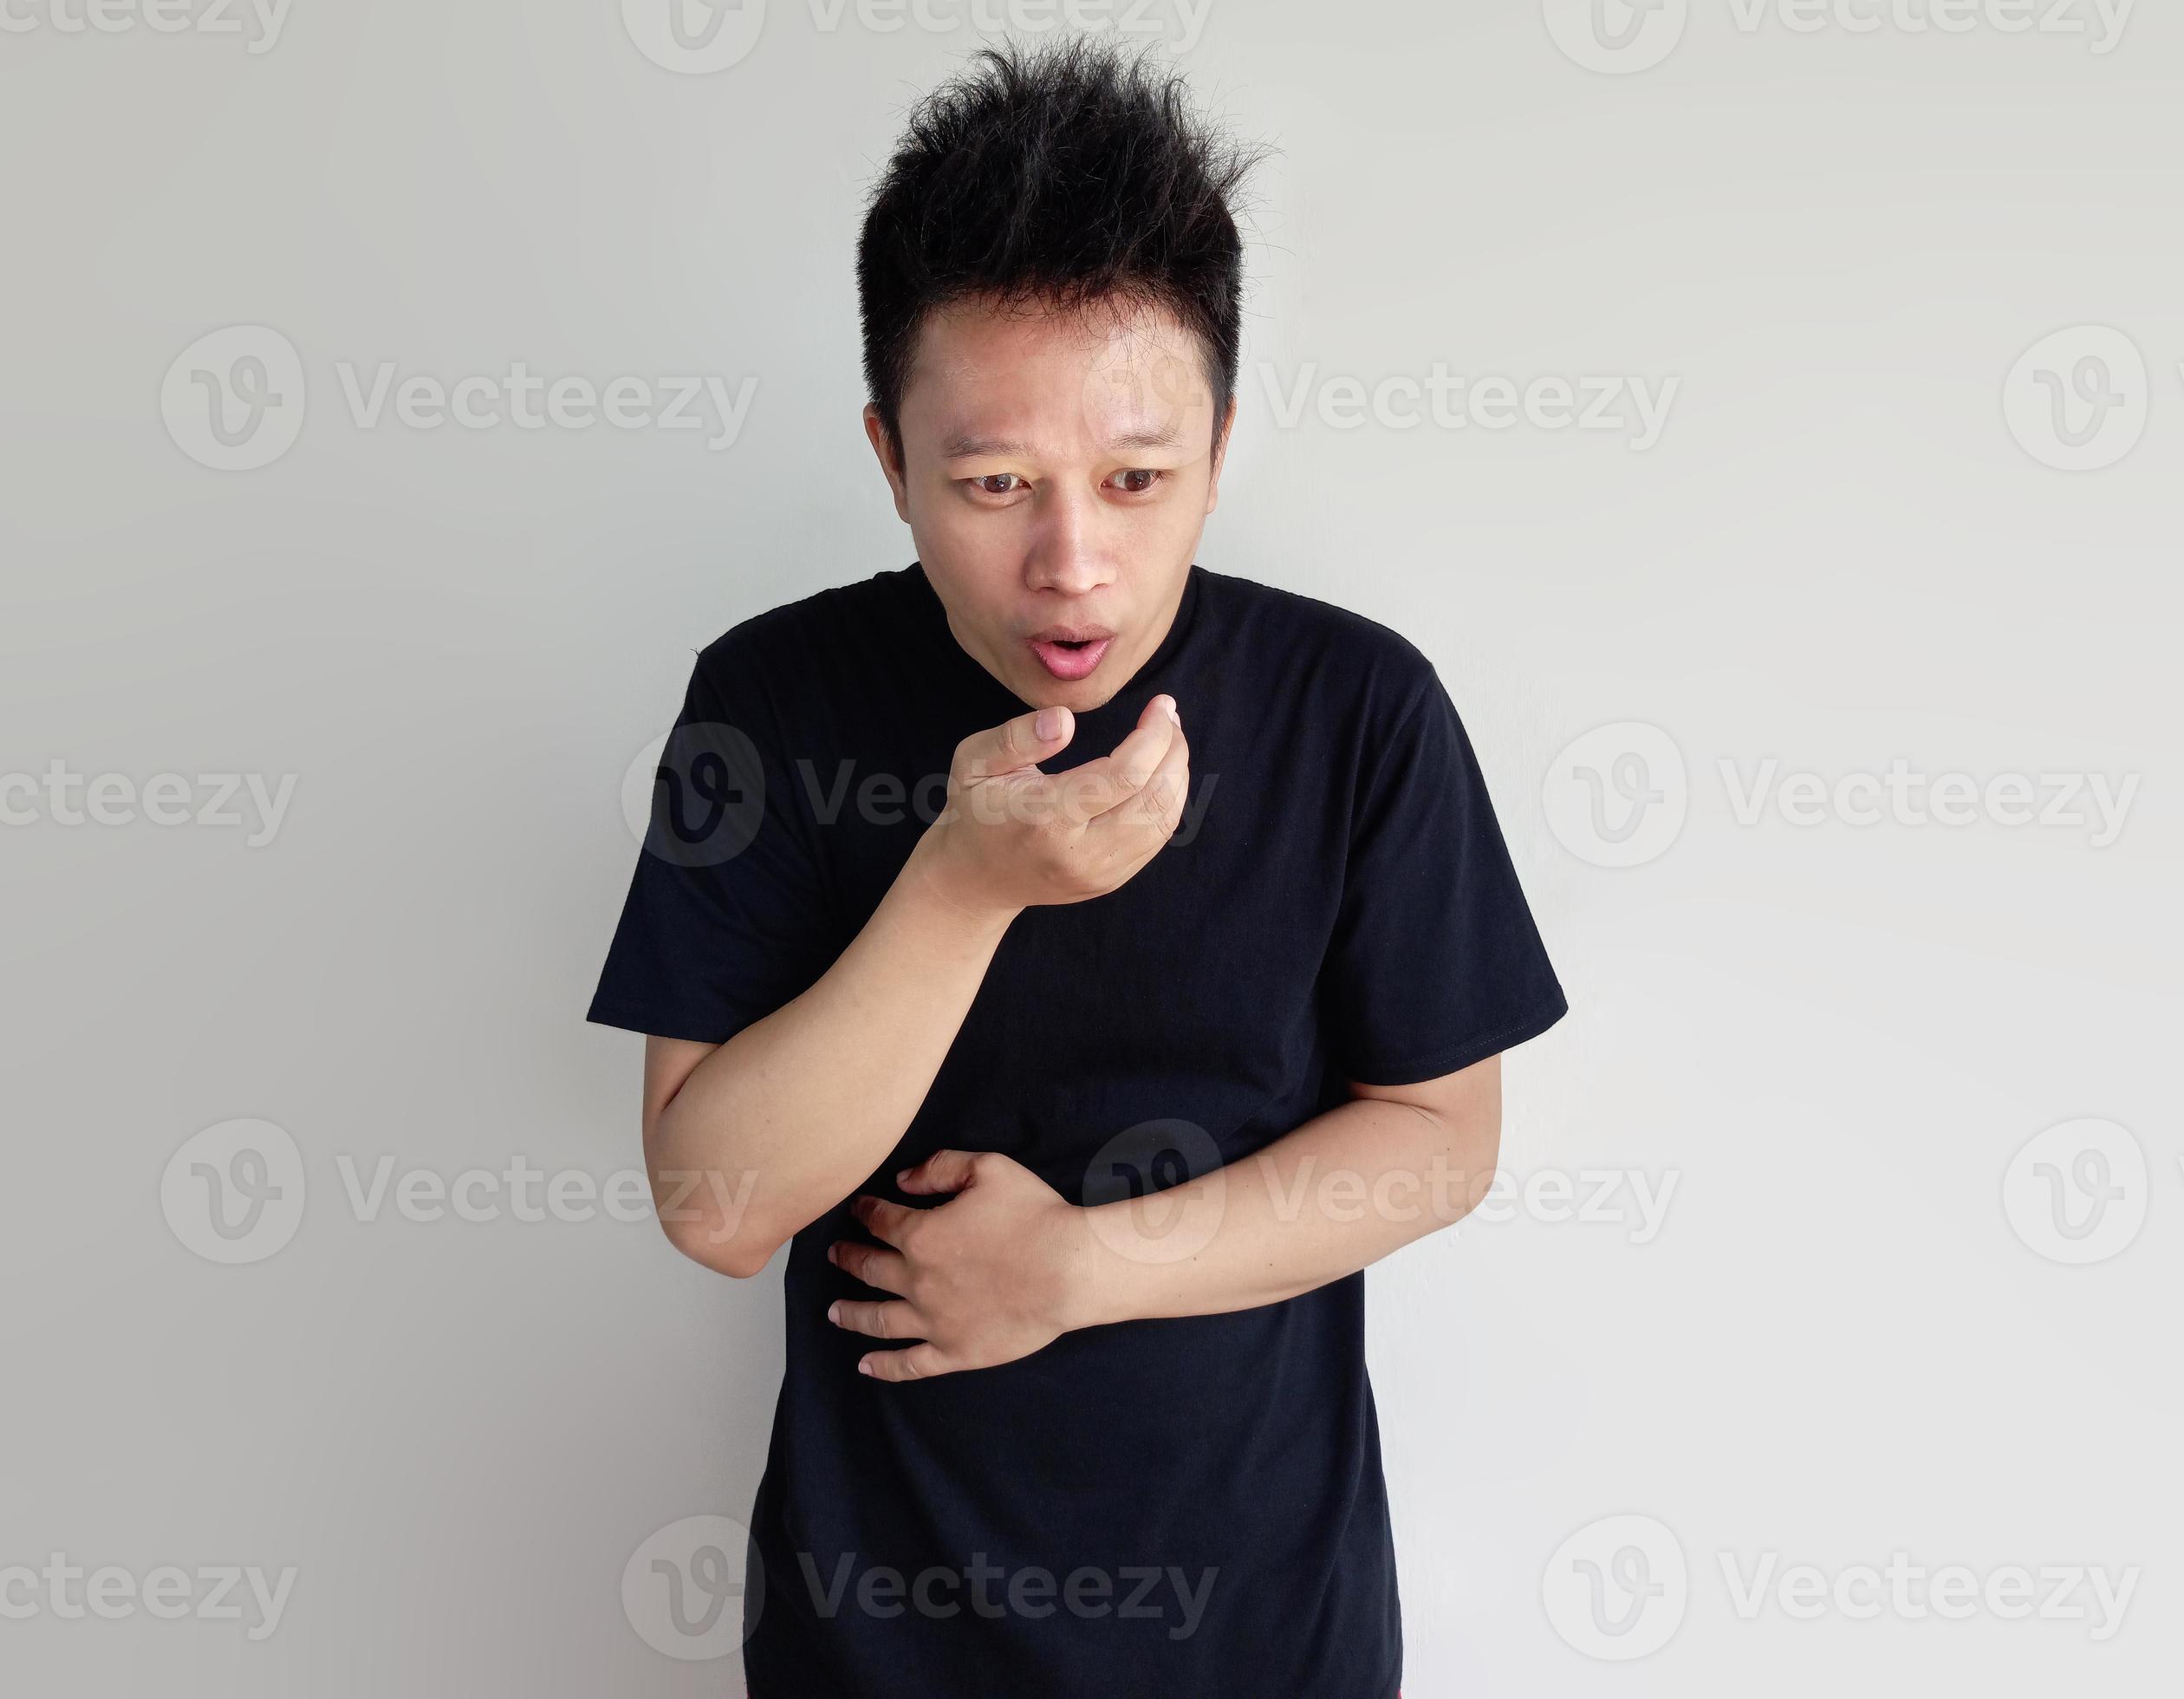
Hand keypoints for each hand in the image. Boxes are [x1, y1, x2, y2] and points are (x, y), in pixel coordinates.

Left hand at [826, 1150, 1096, 1381]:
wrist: (1069, 1269)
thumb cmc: (1034, 1216)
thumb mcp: (989, 1168)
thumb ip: (940, 1168)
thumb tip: (902, 1180)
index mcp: (921, 1235)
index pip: (880, 1221)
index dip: (865, 1212)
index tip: (858, 1210)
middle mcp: (917, 1281)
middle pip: (870, 1269)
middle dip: (849, 1258)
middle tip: (836, 1254)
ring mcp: (934, 1322)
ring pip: (878, 1319)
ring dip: (851, 1313)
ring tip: (833, 1312)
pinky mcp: (955, 1352)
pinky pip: (910, 1364)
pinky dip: (884, 1366)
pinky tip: (865, 1365)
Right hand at [909, 696, 1188, 920]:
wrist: (975, 879)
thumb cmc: (976, 809)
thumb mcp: (973, 761)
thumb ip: (1016, 736)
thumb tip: (1066, 719)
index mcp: (1045, 817)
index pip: (1124, 775)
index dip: (1154, 735)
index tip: (1161, 705)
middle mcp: (1079, 852)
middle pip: (1155, 799)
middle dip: (1174, 750)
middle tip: (1168, 716)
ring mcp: (1098, 873)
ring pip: (1163, 820)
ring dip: (1178, 774)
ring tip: (1170, 739)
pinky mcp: (1110, 881)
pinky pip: (1156, 838)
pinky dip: (1169, 799)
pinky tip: (1161, 771)